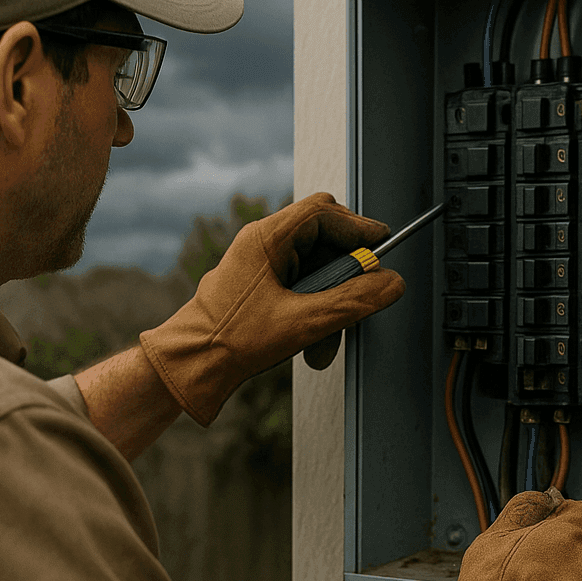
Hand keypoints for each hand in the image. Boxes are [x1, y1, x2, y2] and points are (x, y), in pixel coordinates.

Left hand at [139, 192, 404, 425]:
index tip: (382, 246)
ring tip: (328, 341)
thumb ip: (353, 301)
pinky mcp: (262, 290)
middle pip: (324, 243)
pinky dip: (314, 316)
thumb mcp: (304, 322)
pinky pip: (301, 292)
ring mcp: (262, 268)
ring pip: (316, 273)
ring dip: (330, 305)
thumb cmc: (230, 341)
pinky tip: (313, 346)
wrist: (190, 368)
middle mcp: (263, 246)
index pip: (324, 211)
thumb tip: (391, 283)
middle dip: (345, 277)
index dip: (358, 227)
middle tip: (361, 299)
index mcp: (266, 238)